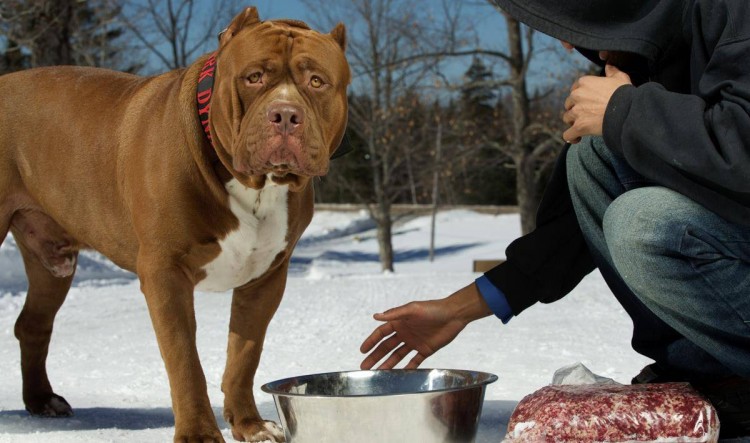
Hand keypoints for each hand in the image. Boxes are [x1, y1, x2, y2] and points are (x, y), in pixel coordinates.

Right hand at [359, 284, 491, 369]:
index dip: (371, 341)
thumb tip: (375, 316)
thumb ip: (395, 313)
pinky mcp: (425, 350)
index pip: (381, 333)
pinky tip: (399, 375)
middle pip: (386, 347)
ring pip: (397, 356)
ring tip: (378, 373)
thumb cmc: (433, 309)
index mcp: (400, 322)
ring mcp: (414, 342)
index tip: (362, 351)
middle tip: (365, 367)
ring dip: (388, 364)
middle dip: (375, 356)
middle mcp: (405, 333)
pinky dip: (407, 368)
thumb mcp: (413, 309)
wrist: (454, 315)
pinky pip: (414, 361)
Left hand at [562, 64, 631, 143]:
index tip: (588, 103)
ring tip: (584, 126)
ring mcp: (576, 111)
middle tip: (588, 115)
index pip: (574, 90)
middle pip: (569, 105)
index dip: (580, 98)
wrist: (627, 110)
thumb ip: (612, 71)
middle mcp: (576, 96)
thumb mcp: (620, 77)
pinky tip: (577, 138)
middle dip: (576, 110)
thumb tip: (609, 65)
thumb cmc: (624, 94)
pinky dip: (571, 137)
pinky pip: (567, 135)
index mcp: (584, 82)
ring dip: (574, 123)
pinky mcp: (578, 126)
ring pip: (567, 118)